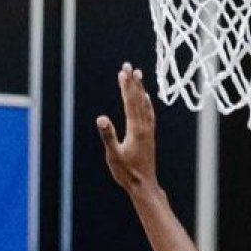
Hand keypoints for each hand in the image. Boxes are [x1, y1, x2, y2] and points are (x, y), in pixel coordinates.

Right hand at [95, 63, 158, 192]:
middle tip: (128, 66)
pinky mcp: (149, 135)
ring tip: (137, 75)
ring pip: (145, 104)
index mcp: (136, 129)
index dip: (126, 86)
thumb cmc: (127, 172)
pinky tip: (145, 98)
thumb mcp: (113, 155)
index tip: (123, 72)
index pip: (130, 102)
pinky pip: (149, 113)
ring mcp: (148, 130)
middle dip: (132, 82)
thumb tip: (101, 118)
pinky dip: (146, 102)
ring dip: (139, 89)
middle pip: (138, 99)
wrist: (144, 185)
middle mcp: (144, 126)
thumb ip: (108, 135)